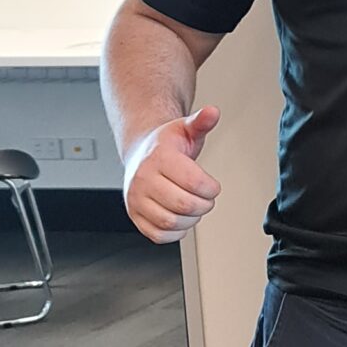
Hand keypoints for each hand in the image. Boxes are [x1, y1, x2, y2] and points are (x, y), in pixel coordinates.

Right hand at [123, 106, 221, 245]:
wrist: (142, 153)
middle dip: (203, 205)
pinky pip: (157, 235)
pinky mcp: (134, 215)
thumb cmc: (166, 145)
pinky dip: (175, 233)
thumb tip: (212, 112)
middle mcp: (143, 179)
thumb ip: (201, 122)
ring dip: (191, 219)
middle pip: (183, 204)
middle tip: (205, 199)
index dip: (211, 188)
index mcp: (158, 158)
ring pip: (170, 222)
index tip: (212, 186)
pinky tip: (180, 218)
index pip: (193, 181)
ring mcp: (136, 199)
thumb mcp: (186, 129)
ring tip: (193, 207)